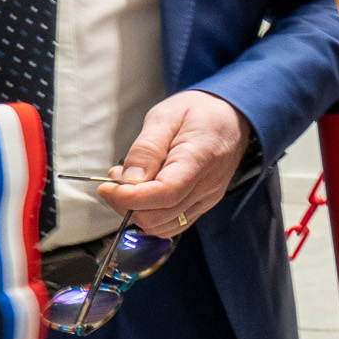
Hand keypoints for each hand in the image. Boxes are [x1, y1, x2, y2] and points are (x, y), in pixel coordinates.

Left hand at [93, 91, 250, 236]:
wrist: (232, 118)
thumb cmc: (200, 112)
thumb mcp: (166, 115)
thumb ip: (147, 148)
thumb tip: (128, 180)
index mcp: (200, 158)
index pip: (165, 193)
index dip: (130, 198)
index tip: (106, 188)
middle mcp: (208, 186)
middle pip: (160, 215)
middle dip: (127, 205)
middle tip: (113, 182)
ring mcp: (208, 199)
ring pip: (164, 226)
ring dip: (137, 213)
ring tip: (127, 187)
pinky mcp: (203, 205)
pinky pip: (173, 225)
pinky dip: (151, 218)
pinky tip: (142, 197)